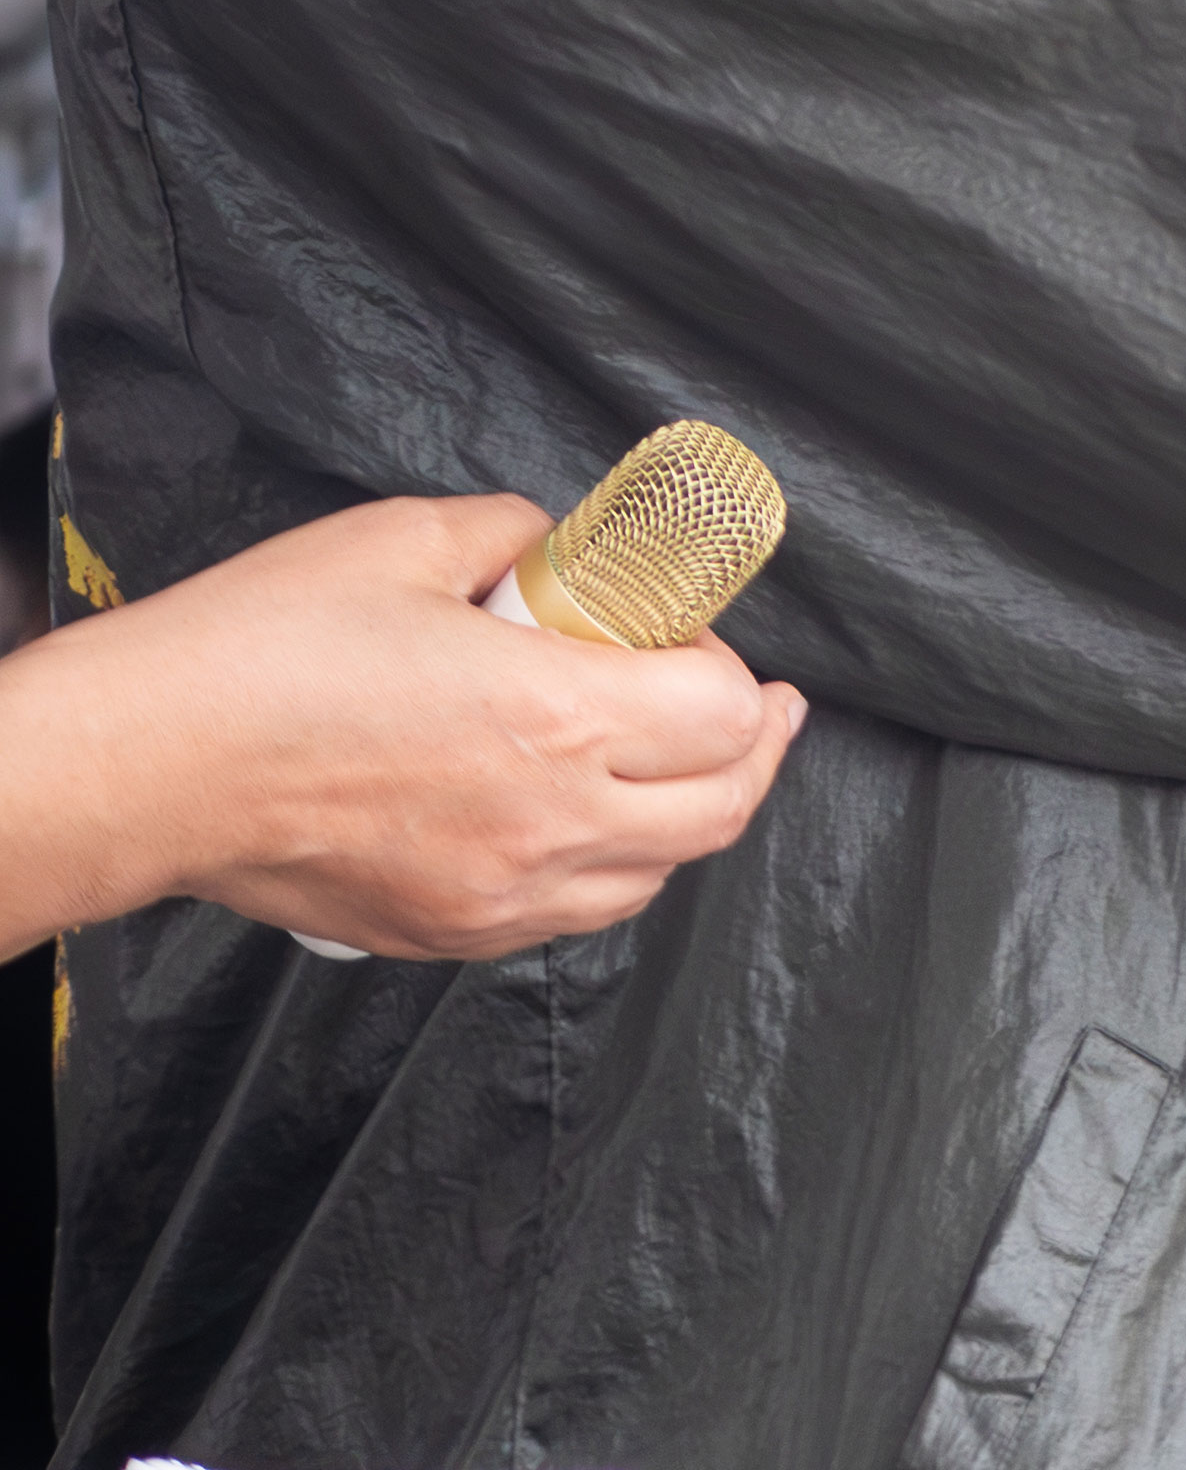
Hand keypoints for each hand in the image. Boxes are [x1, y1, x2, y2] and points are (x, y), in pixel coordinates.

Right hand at [0, 493, 807, 959]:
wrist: (145, 766)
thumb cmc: (260, 656)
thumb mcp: (409, 540)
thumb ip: (514, 537)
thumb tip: (554, 547)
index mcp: (560, 718)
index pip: (728, 715)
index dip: (733, 671)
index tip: (697, 642)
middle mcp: (547, 821)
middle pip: (721, 810)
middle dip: (754, 753)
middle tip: (756, 711)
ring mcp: (497, 893)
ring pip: (654, 878)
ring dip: (685, 819)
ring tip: (677, 767)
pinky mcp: (443, 932)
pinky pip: (569, 917)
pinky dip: (605, 872)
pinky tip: (584, 825)